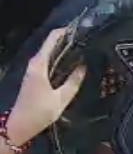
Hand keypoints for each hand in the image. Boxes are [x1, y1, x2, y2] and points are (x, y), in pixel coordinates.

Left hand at [6, 28, 86, 145]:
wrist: (21, 124)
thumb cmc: (40, 111)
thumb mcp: (61, 99)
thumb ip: (73, 81)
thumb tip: (84, 66)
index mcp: (40, 64)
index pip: (52, 39)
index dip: (66, 31)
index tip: (83, 29)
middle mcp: (35, 62)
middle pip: (52, 44)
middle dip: (69, 40)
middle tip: (90, 41)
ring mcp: (34, 69)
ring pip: (51, 52)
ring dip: (66, 50)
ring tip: (86, 50)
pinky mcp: (36, 75)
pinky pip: (50, 61)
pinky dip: (62, 59)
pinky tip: (74, 63)